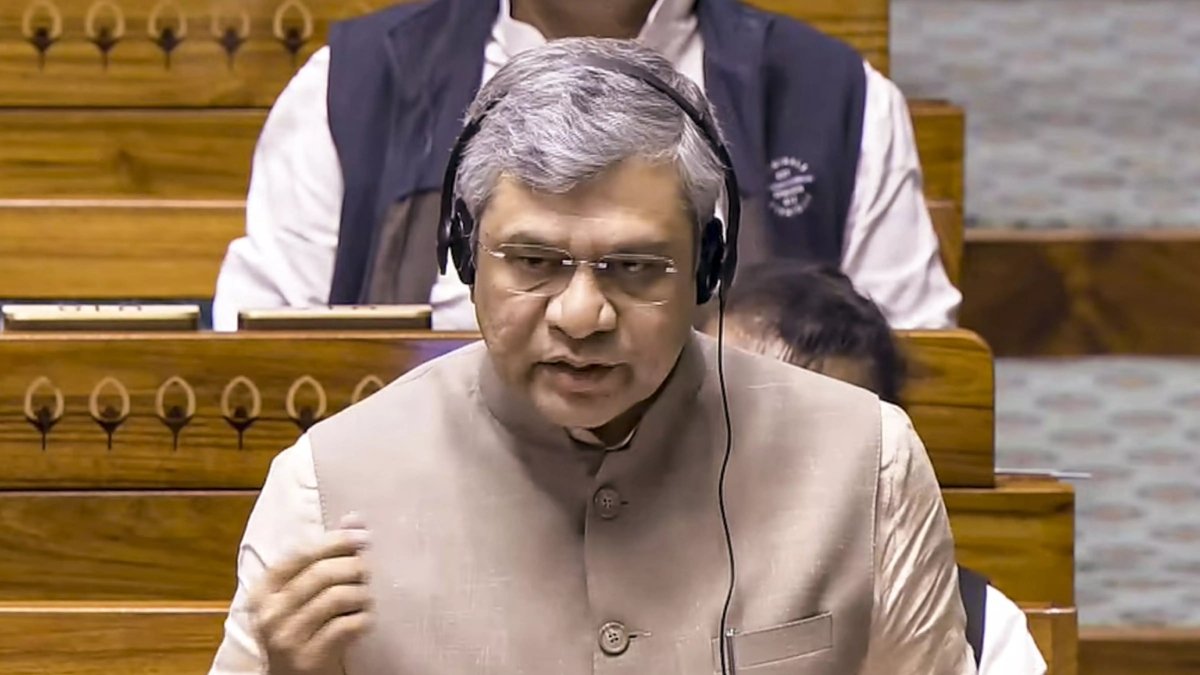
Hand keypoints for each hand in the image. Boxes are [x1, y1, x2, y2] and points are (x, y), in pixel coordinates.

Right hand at [250, 515, 372, 674]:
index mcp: (263, 591)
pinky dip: (364, 619)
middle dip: (354, 567)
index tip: (364, 535)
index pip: (301, 553)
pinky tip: (366, 620)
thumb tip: (355, 519)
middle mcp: (270, 614)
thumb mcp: (301, 597)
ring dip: (362, 594)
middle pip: (322, 574)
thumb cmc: (302, 630)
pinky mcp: (308, 659)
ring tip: (368, 598)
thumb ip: (322, 559)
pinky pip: (347, 627)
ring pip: (337, 598)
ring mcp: (287, 638)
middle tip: (370, 571)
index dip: (335, 540)